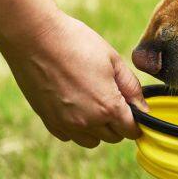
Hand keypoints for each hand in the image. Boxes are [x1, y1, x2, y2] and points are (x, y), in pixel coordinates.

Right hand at [0, 11, 148, 147]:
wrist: (35, 38)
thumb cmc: (77, 43)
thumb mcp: (113, 60)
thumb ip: (131, 87)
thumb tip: (143, 109)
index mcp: (108, 107)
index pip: (131, 130)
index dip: (137, 121)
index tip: (134, 109)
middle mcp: (87, 122)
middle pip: (113, 137)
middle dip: (119, 122)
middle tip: (113, 96)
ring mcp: (65, 124)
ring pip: (92, 140)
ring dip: (98, 128)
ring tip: (93, 99)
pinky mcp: (48, 121)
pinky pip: (69, 135)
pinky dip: (76, 126)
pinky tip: (74, 102)